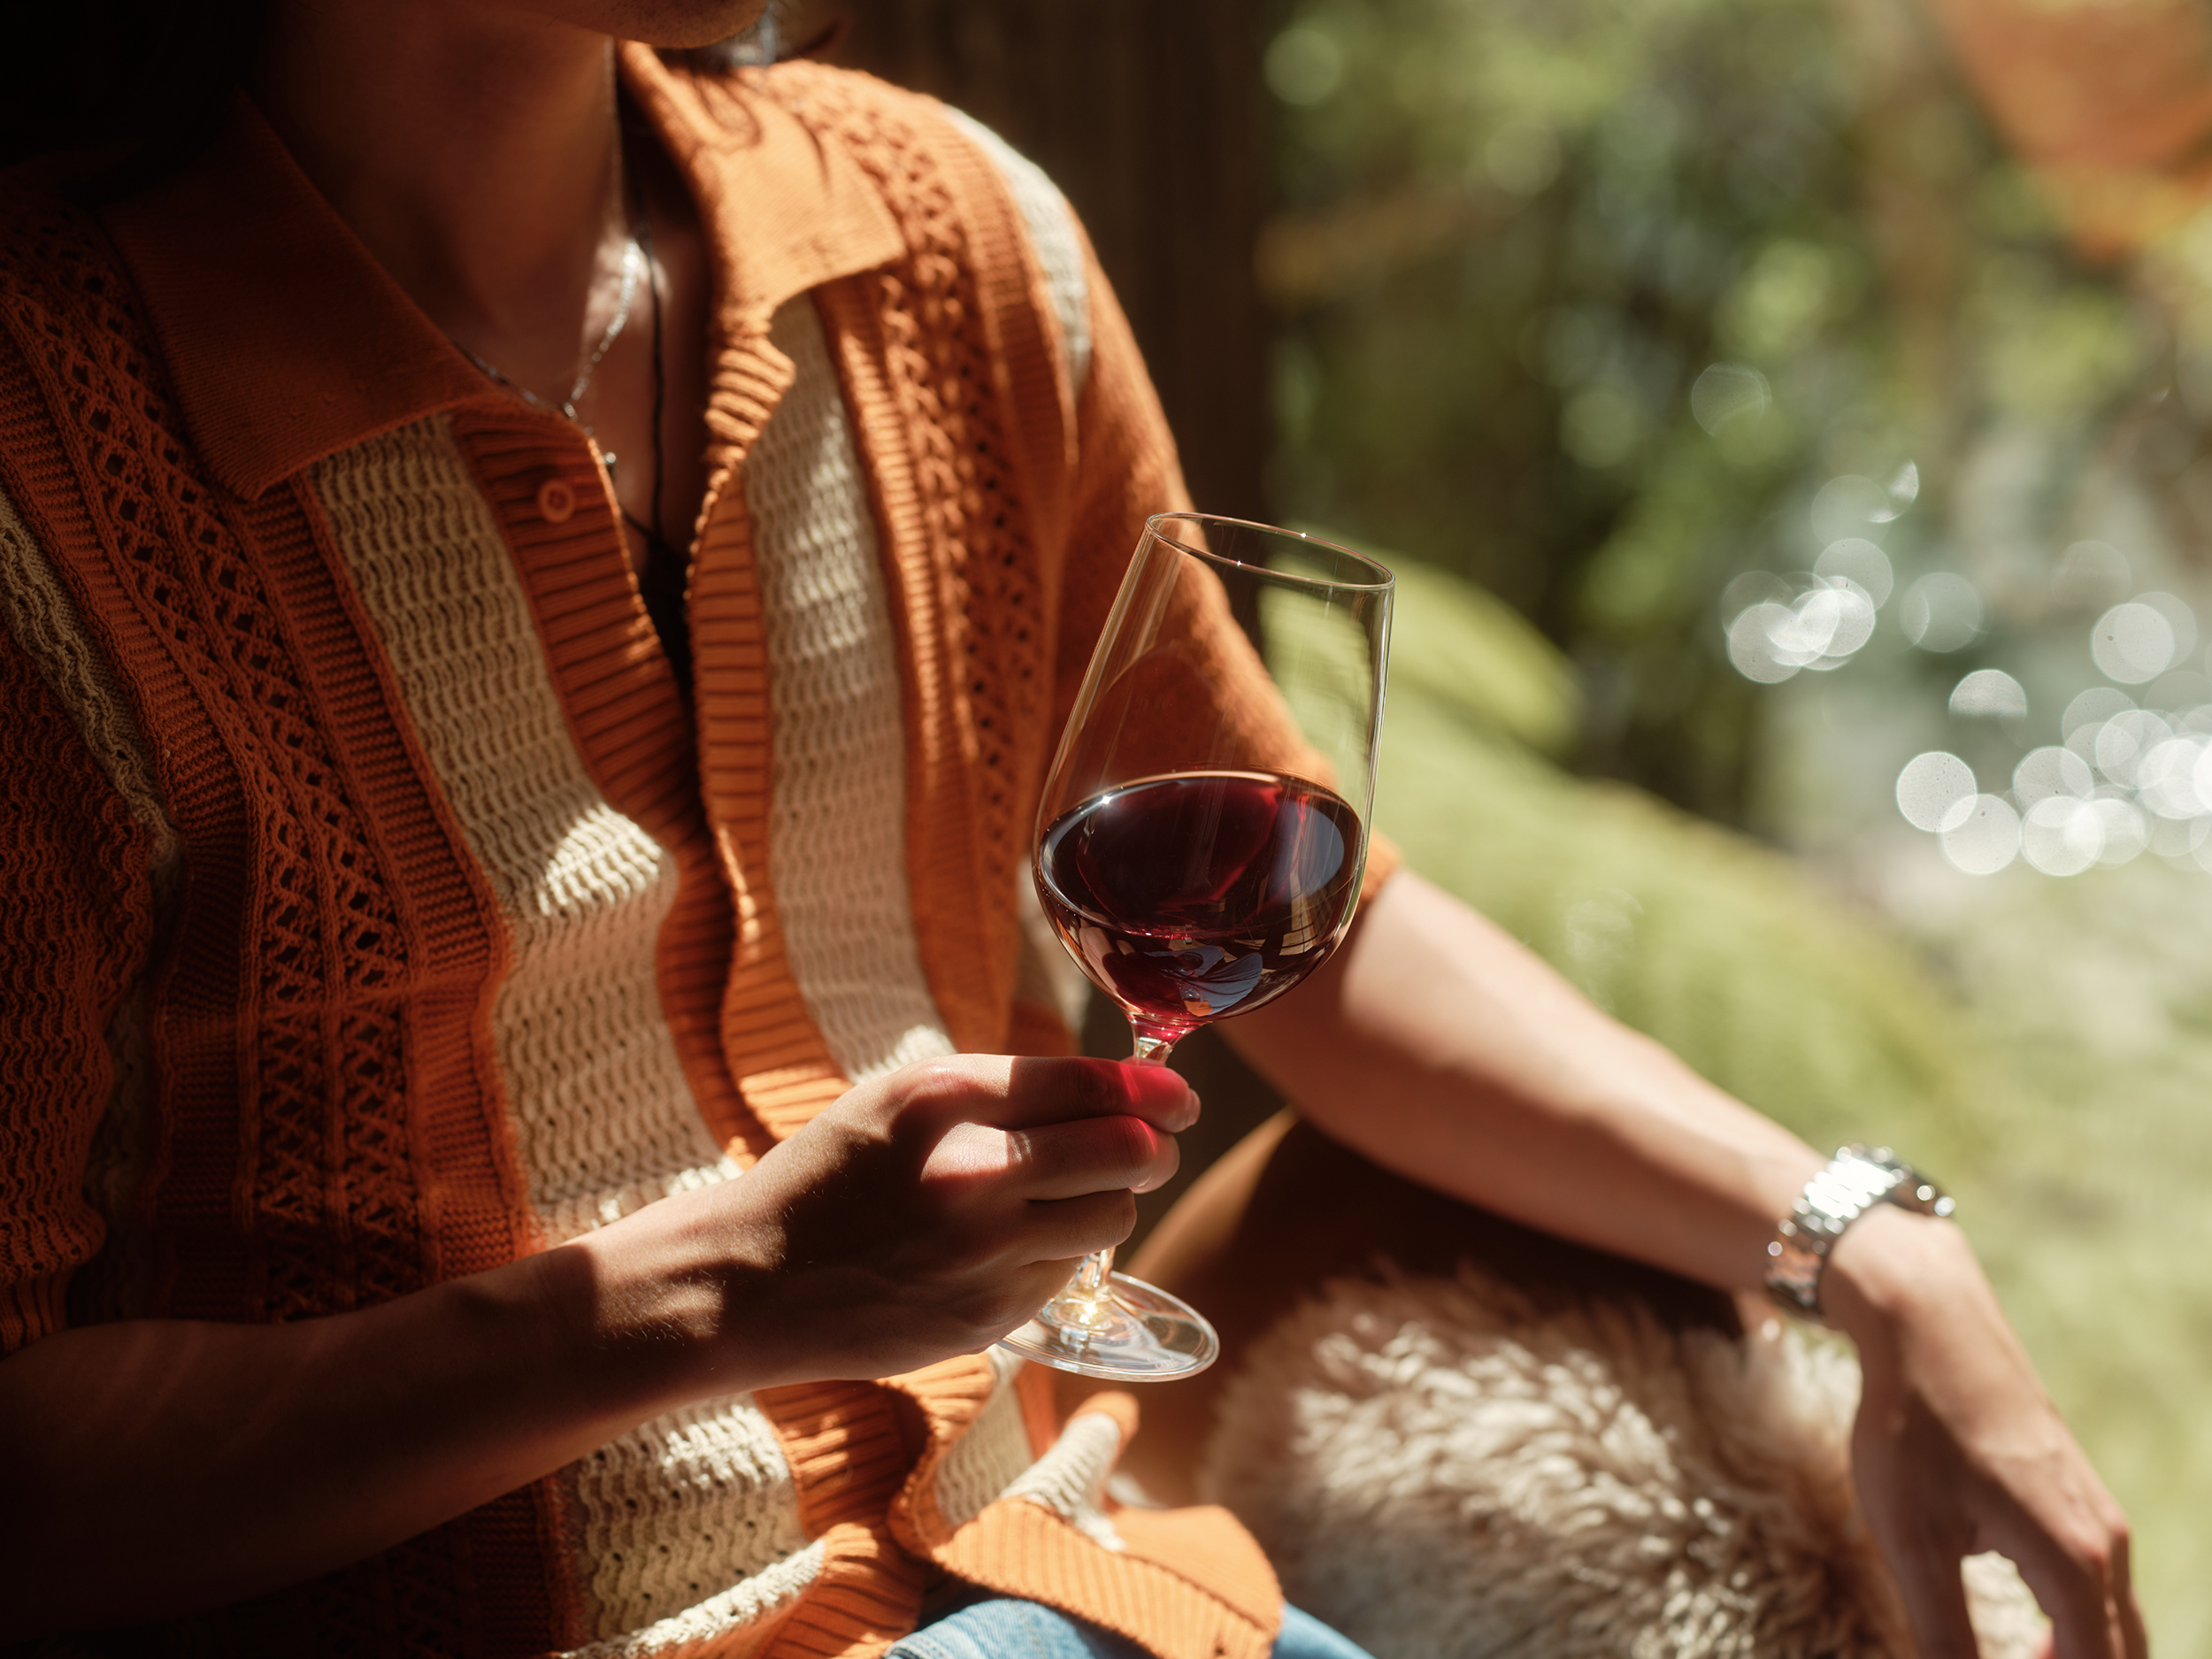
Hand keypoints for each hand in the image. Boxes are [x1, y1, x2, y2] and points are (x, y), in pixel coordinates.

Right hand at [678, 1054, 1192, 1386]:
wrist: (751, 1281)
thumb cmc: (832, 1174)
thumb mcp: (905, 1098)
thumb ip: (1007, 1087)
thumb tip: (1124, 1091)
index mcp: (945, 1100)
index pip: (1094, 1088)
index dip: (1157, 1091)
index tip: (1178, 1096)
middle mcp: (971, 1175)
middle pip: (1127, 1155)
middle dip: (1154, 1146)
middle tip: (1153, 1143)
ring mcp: (982, 1255)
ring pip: (1111, 1219)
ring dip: (1111, 1201)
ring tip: (1072, 1193)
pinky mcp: (986, 1317)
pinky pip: (1067, 1274)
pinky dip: (1059, 1254)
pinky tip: (1013, 1245)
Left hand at [1825, 1206, 2147, 1658]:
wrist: (1929, 1321)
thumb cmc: (1913, 1426)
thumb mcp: (1911, 1540)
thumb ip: (1943, 1634)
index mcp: (2075, 1564)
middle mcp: (2106, 1542)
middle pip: (2121, 1655)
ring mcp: (2097, 1512)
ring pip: (2115, 1621)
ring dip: (2077, 1656)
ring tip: (2021, 1657)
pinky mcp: (2075, 1491)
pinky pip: (2099, 1584)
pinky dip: (2077, 1625)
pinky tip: (2029, 1635)